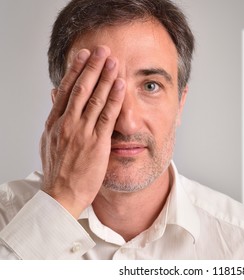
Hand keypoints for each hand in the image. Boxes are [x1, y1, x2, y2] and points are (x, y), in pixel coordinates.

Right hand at [40, 46, 124, 217]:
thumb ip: (55, 117)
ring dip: (105, 77)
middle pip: (80, 88)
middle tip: (102, 49)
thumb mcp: (49, 141)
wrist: (60, 195)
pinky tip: (120, 84)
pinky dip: (114, 98)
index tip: (83, 54)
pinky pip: (107, 115)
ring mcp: (81, 132)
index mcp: (55, 122)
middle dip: (92, 67)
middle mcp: (67, 123)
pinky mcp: (97, 142)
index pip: (66, 89)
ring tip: (113, 60)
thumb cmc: (58, 170)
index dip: (76, 70)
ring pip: (94, 98)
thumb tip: (55, 95)